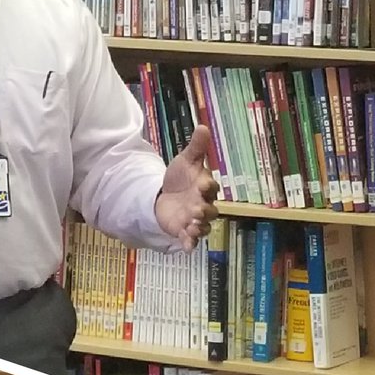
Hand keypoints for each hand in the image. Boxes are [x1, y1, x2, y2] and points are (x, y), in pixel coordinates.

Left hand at [154, 124, 218, 249]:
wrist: (164, 195)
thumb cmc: (179, 178)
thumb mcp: (185, 161)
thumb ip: (196, 148)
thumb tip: (203, 126)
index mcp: (205, 187)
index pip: (210, 187)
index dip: (208, 186)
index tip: (202, 183)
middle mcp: (203, 204)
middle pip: (209, 210)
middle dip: (204, 210)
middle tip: (197, 210)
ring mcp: (195, 220)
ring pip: (203, 226)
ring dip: (199, 228)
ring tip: (192, 227)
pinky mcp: (184, 231)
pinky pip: (191, 240)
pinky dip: (190, 243)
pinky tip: (187, 247)